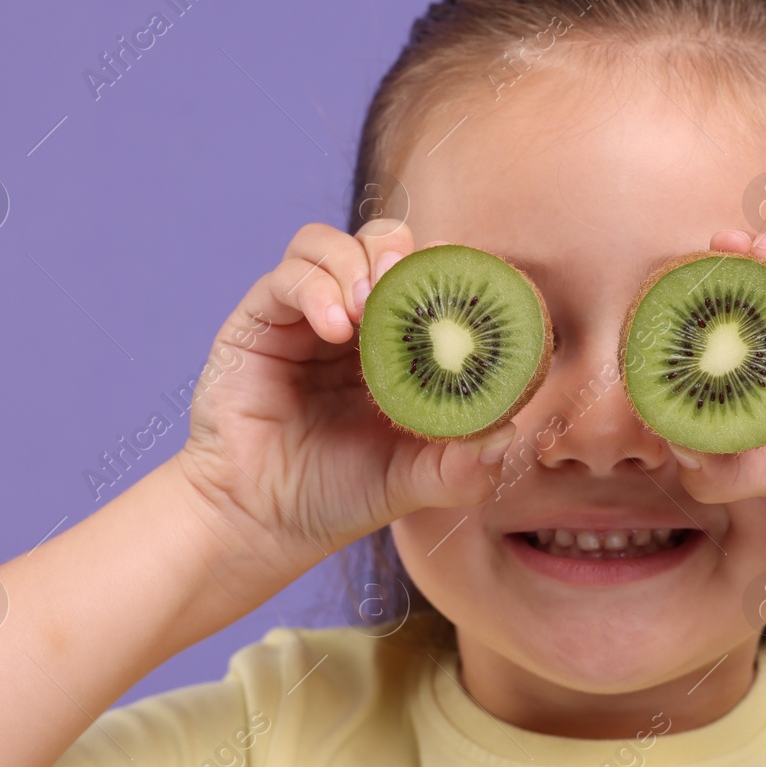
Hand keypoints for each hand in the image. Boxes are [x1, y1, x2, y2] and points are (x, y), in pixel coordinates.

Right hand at [173, 220, 516, 596]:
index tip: (466, 291)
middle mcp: (353, 322)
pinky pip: (288, 276)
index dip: (448, 271)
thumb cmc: (339, 497)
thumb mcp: (413, 484)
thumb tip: (505, 436)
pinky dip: (316, 288)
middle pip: (382, 243)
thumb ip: (462, 469)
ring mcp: (305, 317)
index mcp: (398, 347)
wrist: (262, 522)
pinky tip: (335, 328)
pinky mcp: (260, 322)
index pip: (427, 280)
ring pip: (330, 244)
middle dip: (401, 251)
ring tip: (368, 309)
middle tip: (411, 285)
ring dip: (356, 261)